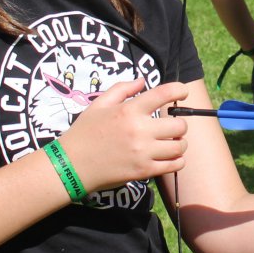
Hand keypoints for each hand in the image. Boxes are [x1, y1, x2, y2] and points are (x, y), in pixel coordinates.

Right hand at [58, 79, 189, 191]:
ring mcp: (143, 153)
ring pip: (179, 146)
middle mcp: (139, 130)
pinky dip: (176, 160)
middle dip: (179, 123)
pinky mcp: (144, 171)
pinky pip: (174, 165)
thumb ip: (122, 89)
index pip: (164, 94)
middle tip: (171, 126)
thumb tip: (142, 81)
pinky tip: (169, 157)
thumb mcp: (99, 104)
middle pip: (179, 125)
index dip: (179, 90)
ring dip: (179, 143)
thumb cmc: (84, 132)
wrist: (71, 166)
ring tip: (170, 142)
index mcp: (129, 111)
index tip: (182, 92)